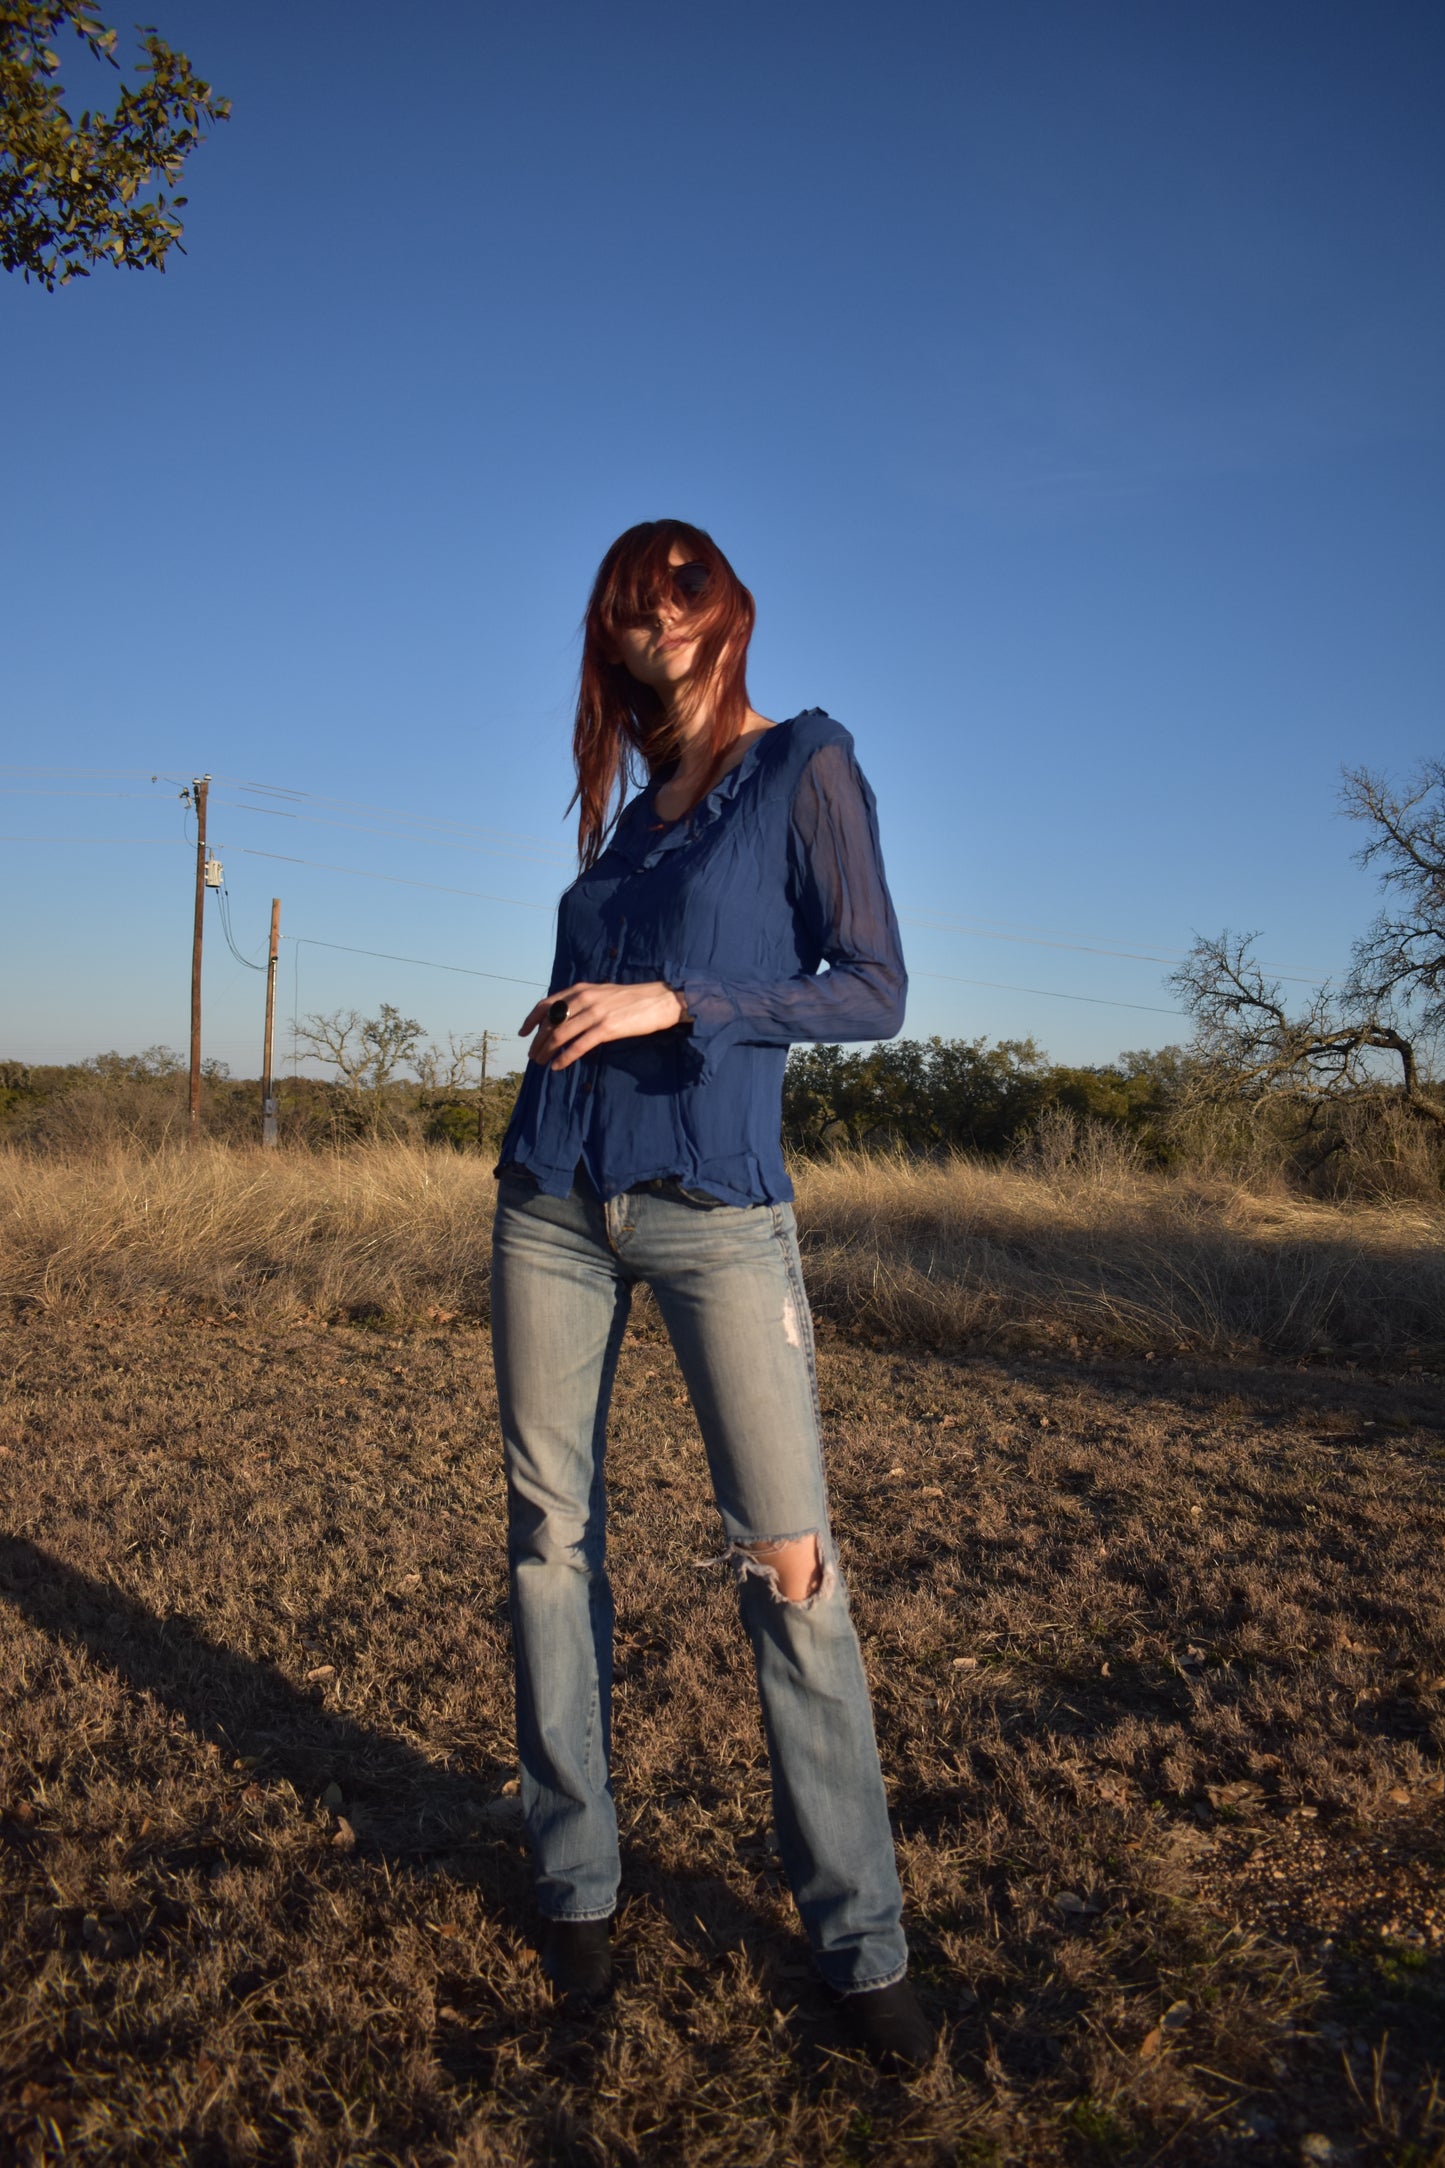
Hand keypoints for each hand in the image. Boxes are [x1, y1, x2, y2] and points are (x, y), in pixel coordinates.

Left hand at [521, 981, 688, 1069]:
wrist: (660, 1000)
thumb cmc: (631, 999)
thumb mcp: (602, 993)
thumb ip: (582, 1001)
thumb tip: (563, 1018)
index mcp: (580, 989)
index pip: (546, 1004)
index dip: (531, 1020)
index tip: (523, 1033)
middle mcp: (584, 999)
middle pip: (550, 1023)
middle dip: (538, 1042)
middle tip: (533, 1056)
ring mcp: (595, 1013)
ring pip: (560, 1035)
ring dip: (547, 1051)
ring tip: (542, 1063)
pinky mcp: (607, 1028)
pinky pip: (578, 1046)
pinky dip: (565, 1057)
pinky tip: (558, 1066)